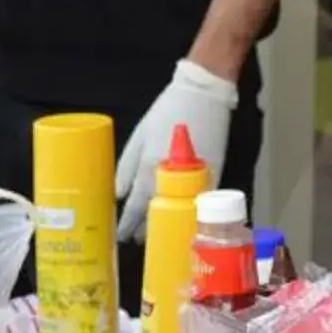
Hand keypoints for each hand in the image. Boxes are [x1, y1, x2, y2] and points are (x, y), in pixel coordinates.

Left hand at [115, 59, 238, 239]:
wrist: (205, 92)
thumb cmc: (168, 110)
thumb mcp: (140, 134)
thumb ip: (126, 166)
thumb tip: (116, 195)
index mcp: (151, 166)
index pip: (137, 206)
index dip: (127, 224)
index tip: (119, 237)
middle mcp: (173, 178)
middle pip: (157, 214)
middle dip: (145, 229)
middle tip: (133, 240)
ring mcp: (197, 179)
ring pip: (179, 213)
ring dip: (166, 225)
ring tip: (153, 236)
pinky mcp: (215, 176)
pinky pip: (199, 203)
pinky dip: (187, 213)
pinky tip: (179, 219)